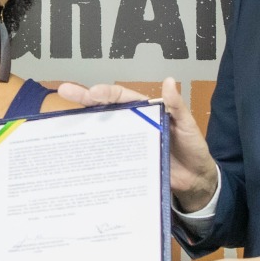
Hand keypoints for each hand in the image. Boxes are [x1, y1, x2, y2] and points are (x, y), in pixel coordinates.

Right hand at [56, 77, 217, 211]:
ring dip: (83, 126)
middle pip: (105, 110)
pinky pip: (108, 155)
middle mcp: (133, 124)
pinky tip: (77, 152)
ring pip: (102, 131)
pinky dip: (93, 153)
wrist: (196, 179)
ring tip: (63, 121)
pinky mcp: (126, 162)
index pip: (122, 97)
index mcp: (146, 111)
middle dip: (84, 100)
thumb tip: (169, 81)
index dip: (106, 93)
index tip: (93, 93)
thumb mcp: (188, 124)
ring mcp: (128, 143)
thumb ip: (177, 105)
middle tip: (65, 91)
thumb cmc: (193, 148)